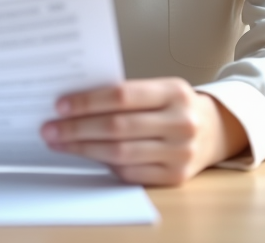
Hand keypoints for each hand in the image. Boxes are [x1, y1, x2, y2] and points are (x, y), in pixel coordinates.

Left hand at [40, 77, 248, 185]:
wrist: (214, 130)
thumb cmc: (175, 106)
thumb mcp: (159, 89)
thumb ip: (125, 94)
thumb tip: (74, 103)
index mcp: (174, 92)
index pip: (122, 95)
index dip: (88, 101)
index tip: (60, 105)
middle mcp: (180, 122)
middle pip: (117, 127)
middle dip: (77, 128)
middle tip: (50, 128)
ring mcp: (180, 152)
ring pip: (120, 153)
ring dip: (83, 148)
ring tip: (60, 143)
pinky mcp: (175, 176)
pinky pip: (130, 173)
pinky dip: (105, 165)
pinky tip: (87, 156)